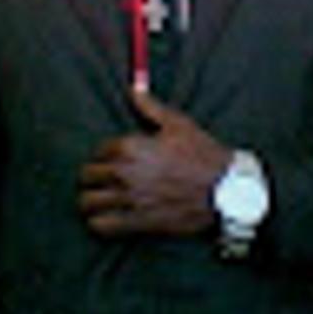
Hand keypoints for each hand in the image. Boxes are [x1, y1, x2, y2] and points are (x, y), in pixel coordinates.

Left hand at [78, 90, 231, 236]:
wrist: (224, 189)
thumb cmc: (201, 153)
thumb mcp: (177, 124)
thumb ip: (149, 106)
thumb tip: (133, 87)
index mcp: (130, 146)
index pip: (99, 150)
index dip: (104, 153)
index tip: (112, 157)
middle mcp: (124, 173)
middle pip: (88, 175)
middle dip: (92, 175)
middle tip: (101, 177)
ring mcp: (129, 199)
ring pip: (88, 202)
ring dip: (90, 199)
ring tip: (98, 198)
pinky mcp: (137, 222)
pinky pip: (101, 226)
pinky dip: (98, 222)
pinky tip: (106, 216)